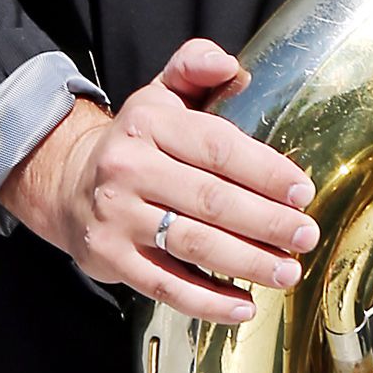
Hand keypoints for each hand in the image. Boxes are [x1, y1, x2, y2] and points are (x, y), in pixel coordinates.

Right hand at [0, 38, 317, 325]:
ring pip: (192, 244)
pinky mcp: (110, 256)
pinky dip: (207, 301)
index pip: (217, 147)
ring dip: (246, 263)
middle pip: (210, 199)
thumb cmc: (137, 143)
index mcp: (148, 123)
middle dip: (266, 222)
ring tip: (287, 272)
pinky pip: (165, 284)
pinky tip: (242, 307)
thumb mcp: (161, 95)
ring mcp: (116, 215)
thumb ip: (195, 68)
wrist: (67, 183)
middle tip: (305, 236)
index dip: (265, 171)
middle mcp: (128, 168)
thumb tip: (229, 65)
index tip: (303, 191)